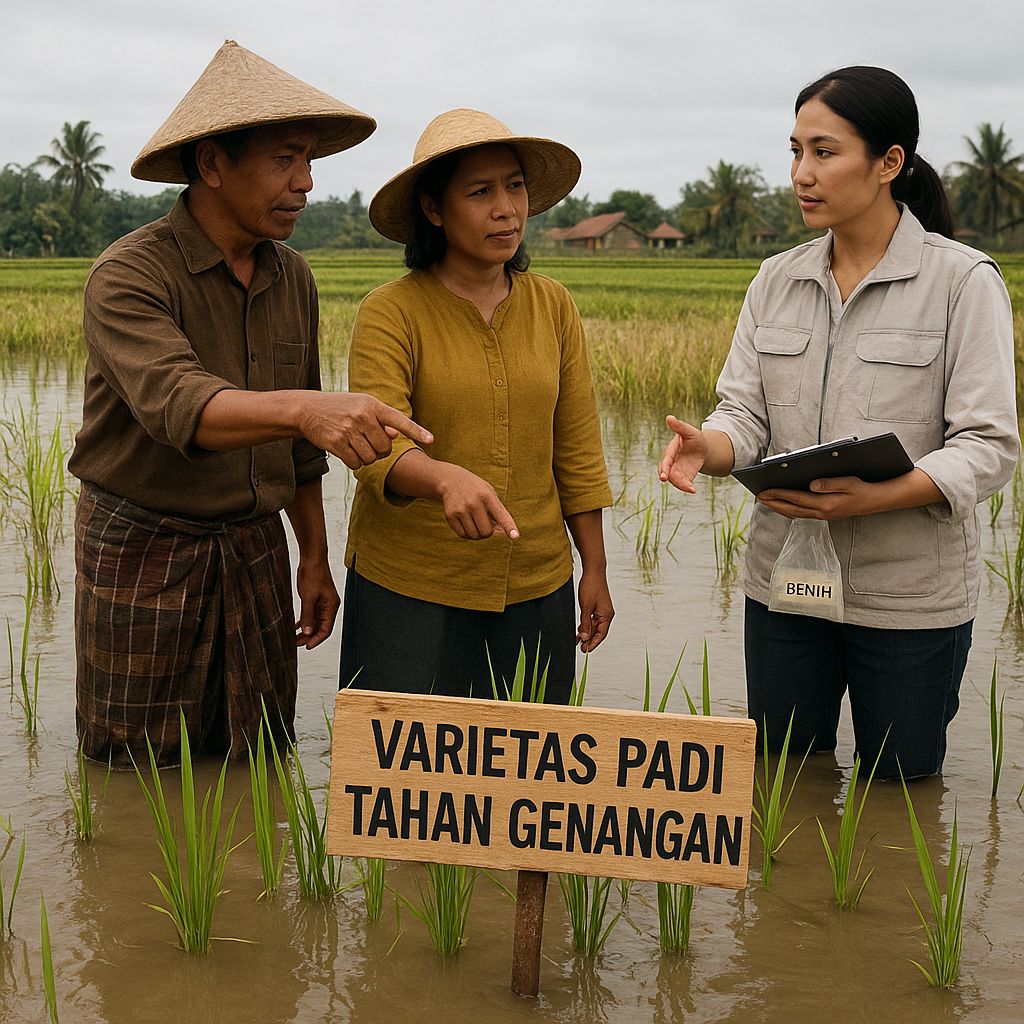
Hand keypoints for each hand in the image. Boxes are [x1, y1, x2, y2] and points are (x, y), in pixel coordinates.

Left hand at [293, 558, 340, 648]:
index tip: (306, 647)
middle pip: (321, 627)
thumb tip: (307, 633)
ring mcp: (323, 603)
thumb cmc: (313, 575)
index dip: (316, 640)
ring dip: (306, 630)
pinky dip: (304, 621)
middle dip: (309, 637)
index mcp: (331, 607)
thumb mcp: (308, 597)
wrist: (312, 559)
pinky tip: (295, 626)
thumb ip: (308, 616)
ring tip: (294, 638)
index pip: (326, 629)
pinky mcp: (316, 599)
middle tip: (295, 643)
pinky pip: (311, 615)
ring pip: (315, 622)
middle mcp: (329, 606)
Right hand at [300, 392, 432, 469]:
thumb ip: (382, 420)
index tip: (431, 440)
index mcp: (373, 405)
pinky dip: (354, 462)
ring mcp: (349, 429)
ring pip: (371, 458)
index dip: (417, 431)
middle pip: (385, 448)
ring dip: (366, 458)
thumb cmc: (342, 408)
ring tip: (356, 446)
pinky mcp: (336, 442)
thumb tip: (396, 435)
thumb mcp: (363, 406)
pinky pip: (356, 464)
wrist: (308, 409)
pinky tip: (347, 452)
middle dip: (380, 451)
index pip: (400, 420)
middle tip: (368, 444)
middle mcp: (363, 416)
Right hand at [438, 465, 518, 539]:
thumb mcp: (490, 495)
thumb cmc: (478, 491)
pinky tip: (467, 524)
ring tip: (476, 523)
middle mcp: (474, 503)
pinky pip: (463, 535)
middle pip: (486, 532)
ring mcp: (460, 510)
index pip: (501, 515)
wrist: (452, 480)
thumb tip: (502, 534)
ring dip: (478, 534)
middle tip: (486, 524)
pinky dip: (467, 534)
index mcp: (488, 496)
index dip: (509, 527)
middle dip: (488, 532)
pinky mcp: (450, 516)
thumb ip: (498, 514)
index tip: (515, 537)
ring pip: (474, 535)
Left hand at [577, 571, 613, 651]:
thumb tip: (585, 638)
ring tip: (577, 641)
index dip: (593, 644)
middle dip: (589, 640)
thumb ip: (585, 623)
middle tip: (580, 648)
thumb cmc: (591, 586)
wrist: (593, 571)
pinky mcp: (598, 607)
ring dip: (586, 633)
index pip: (601, 634)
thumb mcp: (586, 606)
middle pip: (598, 632)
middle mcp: (606, 614)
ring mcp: (602, 610)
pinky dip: (586, 625)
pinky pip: (593, 620)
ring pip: (594, 626)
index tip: (585, 651)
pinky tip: (579, 630)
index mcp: (606, 615)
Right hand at [658, 416, 708, 493]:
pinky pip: (683, 483)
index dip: (664, 467)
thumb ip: (679, 426)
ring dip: (680, 485)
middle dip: (667, 476)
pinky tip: (693, 490)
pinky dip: (687, 487)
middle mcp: (671, 462)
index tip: (663, 476)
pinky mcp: (684, 477)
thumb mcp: (689, 431)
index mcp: (671, 450)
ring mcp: (677, 470)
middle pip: (666, 471)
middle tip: (667, 481)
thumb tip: (669, 417)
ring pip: (674, 479)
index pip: (666, 459)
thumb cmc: (694, 438)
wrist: (702, 449)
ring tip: (690, 489)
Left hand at [757, 476, 874, 520]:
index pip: (796, 499)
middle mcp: (821, 512)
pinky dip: (789, 509)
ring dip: (779, 507)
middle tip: (760, 496)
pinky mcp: (824, 515)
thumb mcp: (848, 483)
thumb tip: (812, 484)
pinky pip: (801, 514)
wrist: (875, 501)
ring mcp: (823, 516)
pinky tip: (784, 505)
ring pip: (795, 513)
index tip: (765, 491)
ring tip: (767, 500)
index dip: (779, 495)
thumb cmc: (862, 490)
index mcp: (825, 504)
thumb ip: (829, 484)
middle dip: (773, 503)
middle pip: (791, 509)